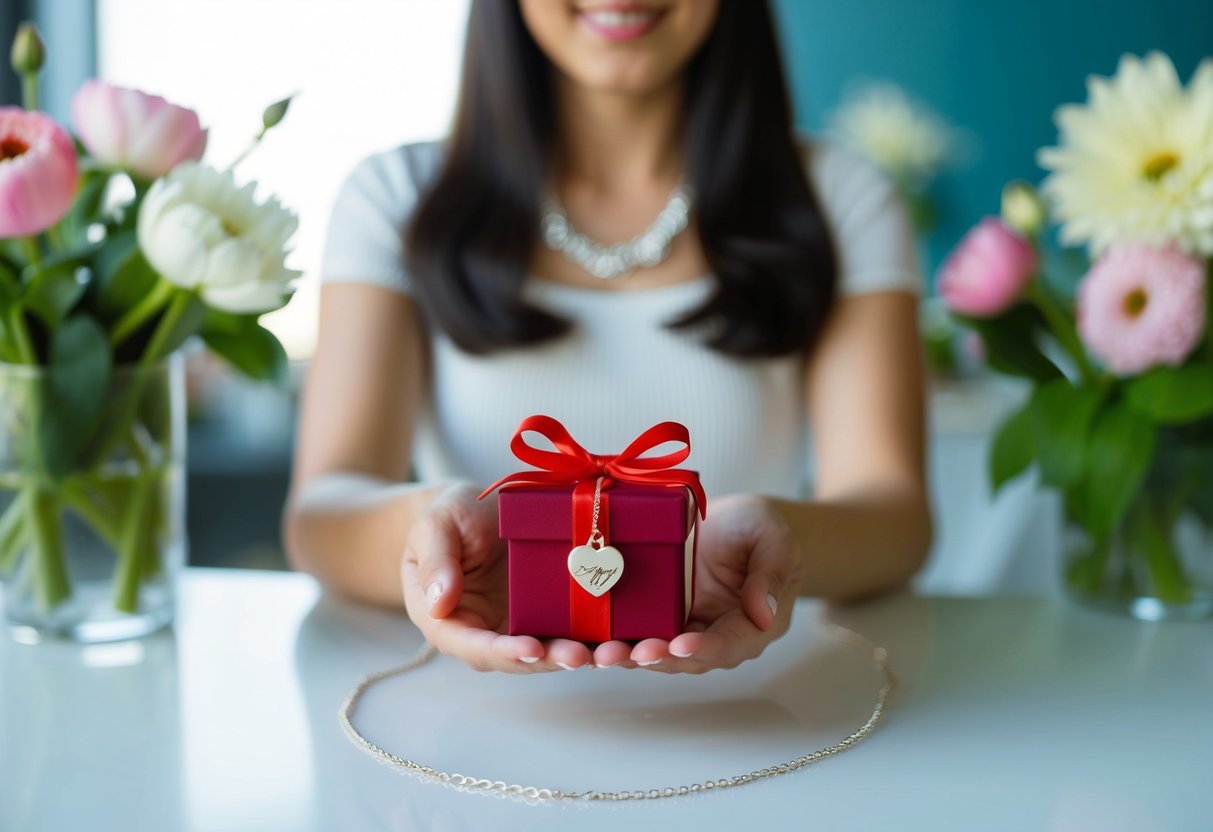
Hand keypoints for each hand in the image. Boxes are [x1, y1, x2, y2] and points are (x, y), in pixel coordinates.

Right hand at [400, 482, 596, 672]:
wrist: (477, 507)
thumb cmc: (449, 516)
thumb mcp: (434, 528)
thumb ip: (436, 562)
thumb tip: (439, 604)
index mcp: (449, 621)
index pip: (475, 647)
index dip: (504, 652)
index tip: (532, 649)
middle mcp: (486, 632)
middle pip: (519, 658)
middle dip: (552, 660)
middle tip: (583, 656)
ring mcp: (519, 624)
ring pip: (550, 649)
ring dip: (581, 655)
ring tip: (612, 653)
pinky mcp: (547, 612)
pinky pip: (570, 628)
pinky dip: (594, 636)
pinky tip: (622, 637)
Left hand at [590, 494, 802, 672]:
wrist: (730, 518)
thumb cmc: (758, 527)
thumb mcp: (773, 540)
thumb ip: (771, 574)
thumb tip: (765, 614)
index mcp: (751, 624)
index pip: (729, 644)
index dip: (705, 648)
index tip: (681, 645)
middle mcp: (714, 633)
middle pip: (687, 658)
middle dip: (658, 658)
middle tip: (633, 655)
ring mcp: (683, 625)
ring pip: (657, 651)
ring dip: (630, 657)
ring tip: (603, 655)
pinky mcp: (658, 614)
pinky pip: (636, 631)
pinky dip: (615, 640)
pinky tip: (591, 644)